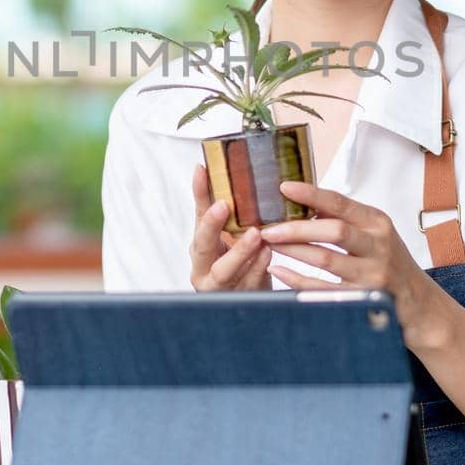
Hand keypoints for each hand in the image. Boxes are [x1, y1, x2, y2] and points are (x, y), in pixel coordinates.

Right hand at [188, 163, 272, 291]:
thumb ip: (222, 207)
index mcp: (199, 246)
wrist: (249, 295)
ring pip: (223, 270)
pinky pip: (249, 282)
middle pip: (202, 246)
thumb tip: (213, 167)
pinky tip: (267, 252)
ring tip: (255, 233)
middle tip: (224, 205)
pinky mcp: (240, 297)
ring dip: (239, 251)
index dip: (199, 195)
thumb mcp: (227, 234)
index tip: (203, 173)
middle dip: (211, 225)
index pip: (197, 216)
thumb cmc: (236, 261)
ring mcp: (220, 286)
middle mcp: (202, 267)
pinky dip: (258, 267)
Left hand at [261, 181, 443, 348]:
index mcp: (377, 223)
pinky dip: (298, 280)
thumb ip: (346, 219)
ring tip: (271, 246)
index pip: (341, 202)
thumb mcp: (375, 234)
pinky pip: (324, 288)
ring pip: (326, 259)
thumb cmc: (391, 263)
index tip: (284, 187)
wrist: (419, 304)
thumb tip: (307, 203)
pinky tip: (280, 272)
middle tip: (268, 229)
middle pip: (333, 230)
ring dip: (294, 252)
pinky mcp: (363, 298)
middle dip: (296, 229)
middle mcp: (378, 246)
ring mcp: (372, 274)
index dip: (311, 194)